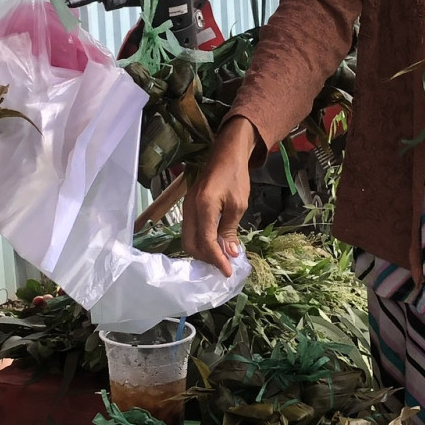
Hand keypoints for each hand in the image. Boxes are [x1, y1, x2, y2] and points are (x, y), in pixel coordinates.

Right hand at [182, 120, 256, 275]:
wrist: (225, 153)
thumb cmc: (235, 176)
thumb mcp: (238, 204)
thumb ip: (231, 229)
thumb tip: (230, 253)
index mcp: (203, 207)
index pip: (206, 242)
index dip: (217, 260)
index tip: (228, 272)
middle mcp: (190, 209)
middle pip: (191, 245)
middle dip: (207, 259)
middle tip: (224, 266)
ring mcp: (186, 208)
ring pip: (188, 239)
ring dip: (202, 252)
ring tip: (220, 258)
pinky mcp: (188, 207)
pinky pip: (190, 231)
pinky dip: (201, 242)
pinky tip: (214, 244)